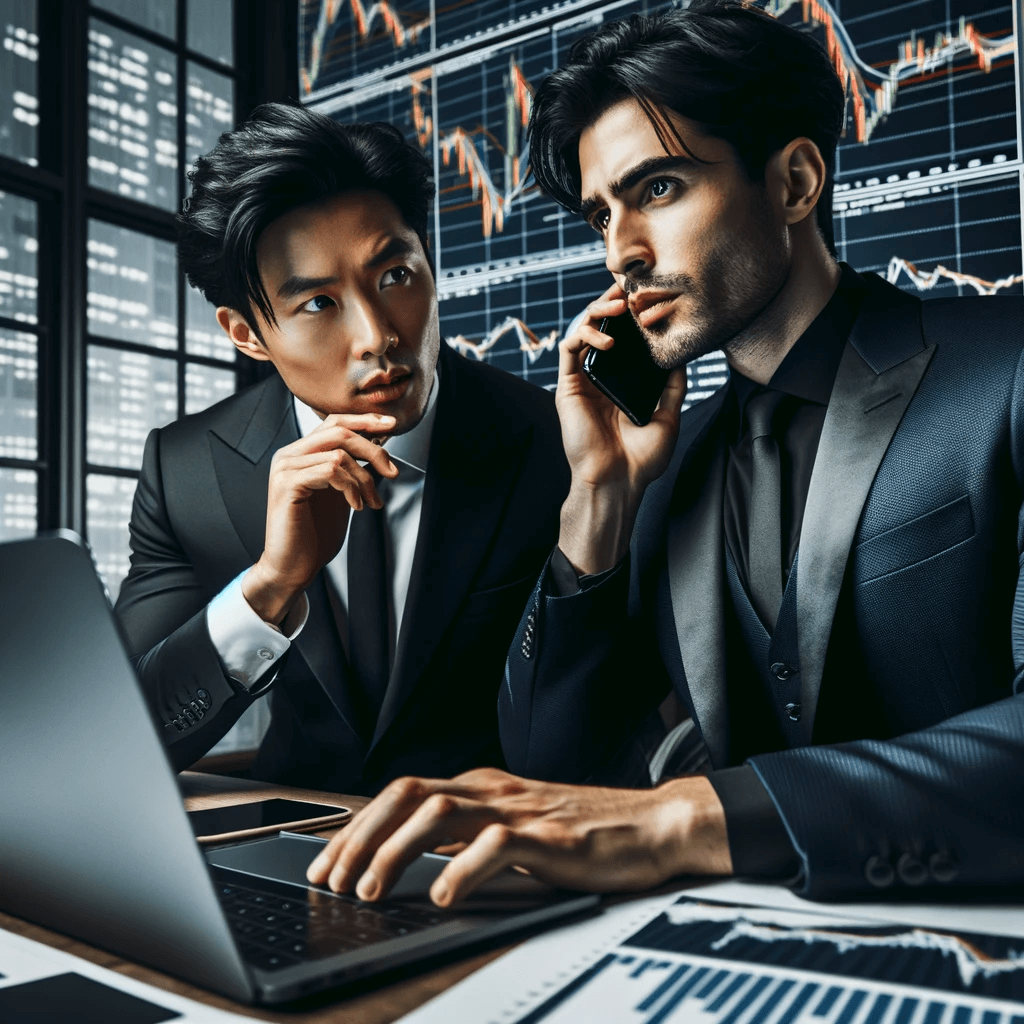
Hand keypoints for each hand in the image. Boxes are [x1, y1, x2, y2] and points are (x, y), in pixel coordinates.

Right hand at [242, 413, 399, 623]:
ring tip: (370, 502)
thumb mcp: (342, 494)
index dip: (365, 420)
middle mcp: (289, 455)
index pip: (334, 421)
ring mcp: (285, 468)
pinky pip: (330, 470)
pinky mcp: (287, 484)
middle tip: (392, 472)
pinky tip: (355, 506)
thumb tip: (380, 450)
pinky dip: (351, 488)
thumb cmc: (315, 533)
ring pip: (339, 453)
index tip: (392, 425)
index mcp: (300, 453)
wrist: (293, 566)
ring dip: (364, 479)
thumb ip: (355, 470)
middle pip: (340, 431)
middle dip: (373, 450)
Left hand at [305, 768, 731, 906]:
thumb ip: (468, 839)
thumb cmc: (584, 833)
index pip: (402, 794)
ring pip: (439, 812)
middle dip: (361, 836)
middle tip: (331, 880)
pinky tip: (444, 896)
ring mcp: (520, 810)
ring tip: (372, 891)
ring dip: (396, 852)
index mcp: (480, 789)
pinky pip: (497, 845)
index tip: (325, 863)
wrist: (653, 825)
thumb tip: (412, 867)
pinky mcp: (550, 835)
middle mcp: (492, 791)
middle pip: (408, 795)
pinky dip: (462, 869)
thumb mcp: (514, 830)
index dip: (357, 826)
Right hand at [556, 283, 687, 573]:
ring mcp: (582, 380)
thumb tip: (684, 355)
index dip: (632, 314)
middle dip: (614, 302)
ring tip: (618, 305)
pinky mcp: (568, 386)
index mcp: (622, 381)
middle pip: (602, 327)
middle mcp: (600, 377)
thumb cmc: (641, 458)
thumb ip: (674, 385)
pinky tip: (607, 337)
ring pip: (583, 330)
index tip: (648, 296)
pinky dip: (585, 334)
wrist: (618, 482)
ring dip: (598, 311)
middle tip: (631, 288)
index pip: (625, 338)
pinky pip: (570, 348)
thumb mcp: (669, 415)